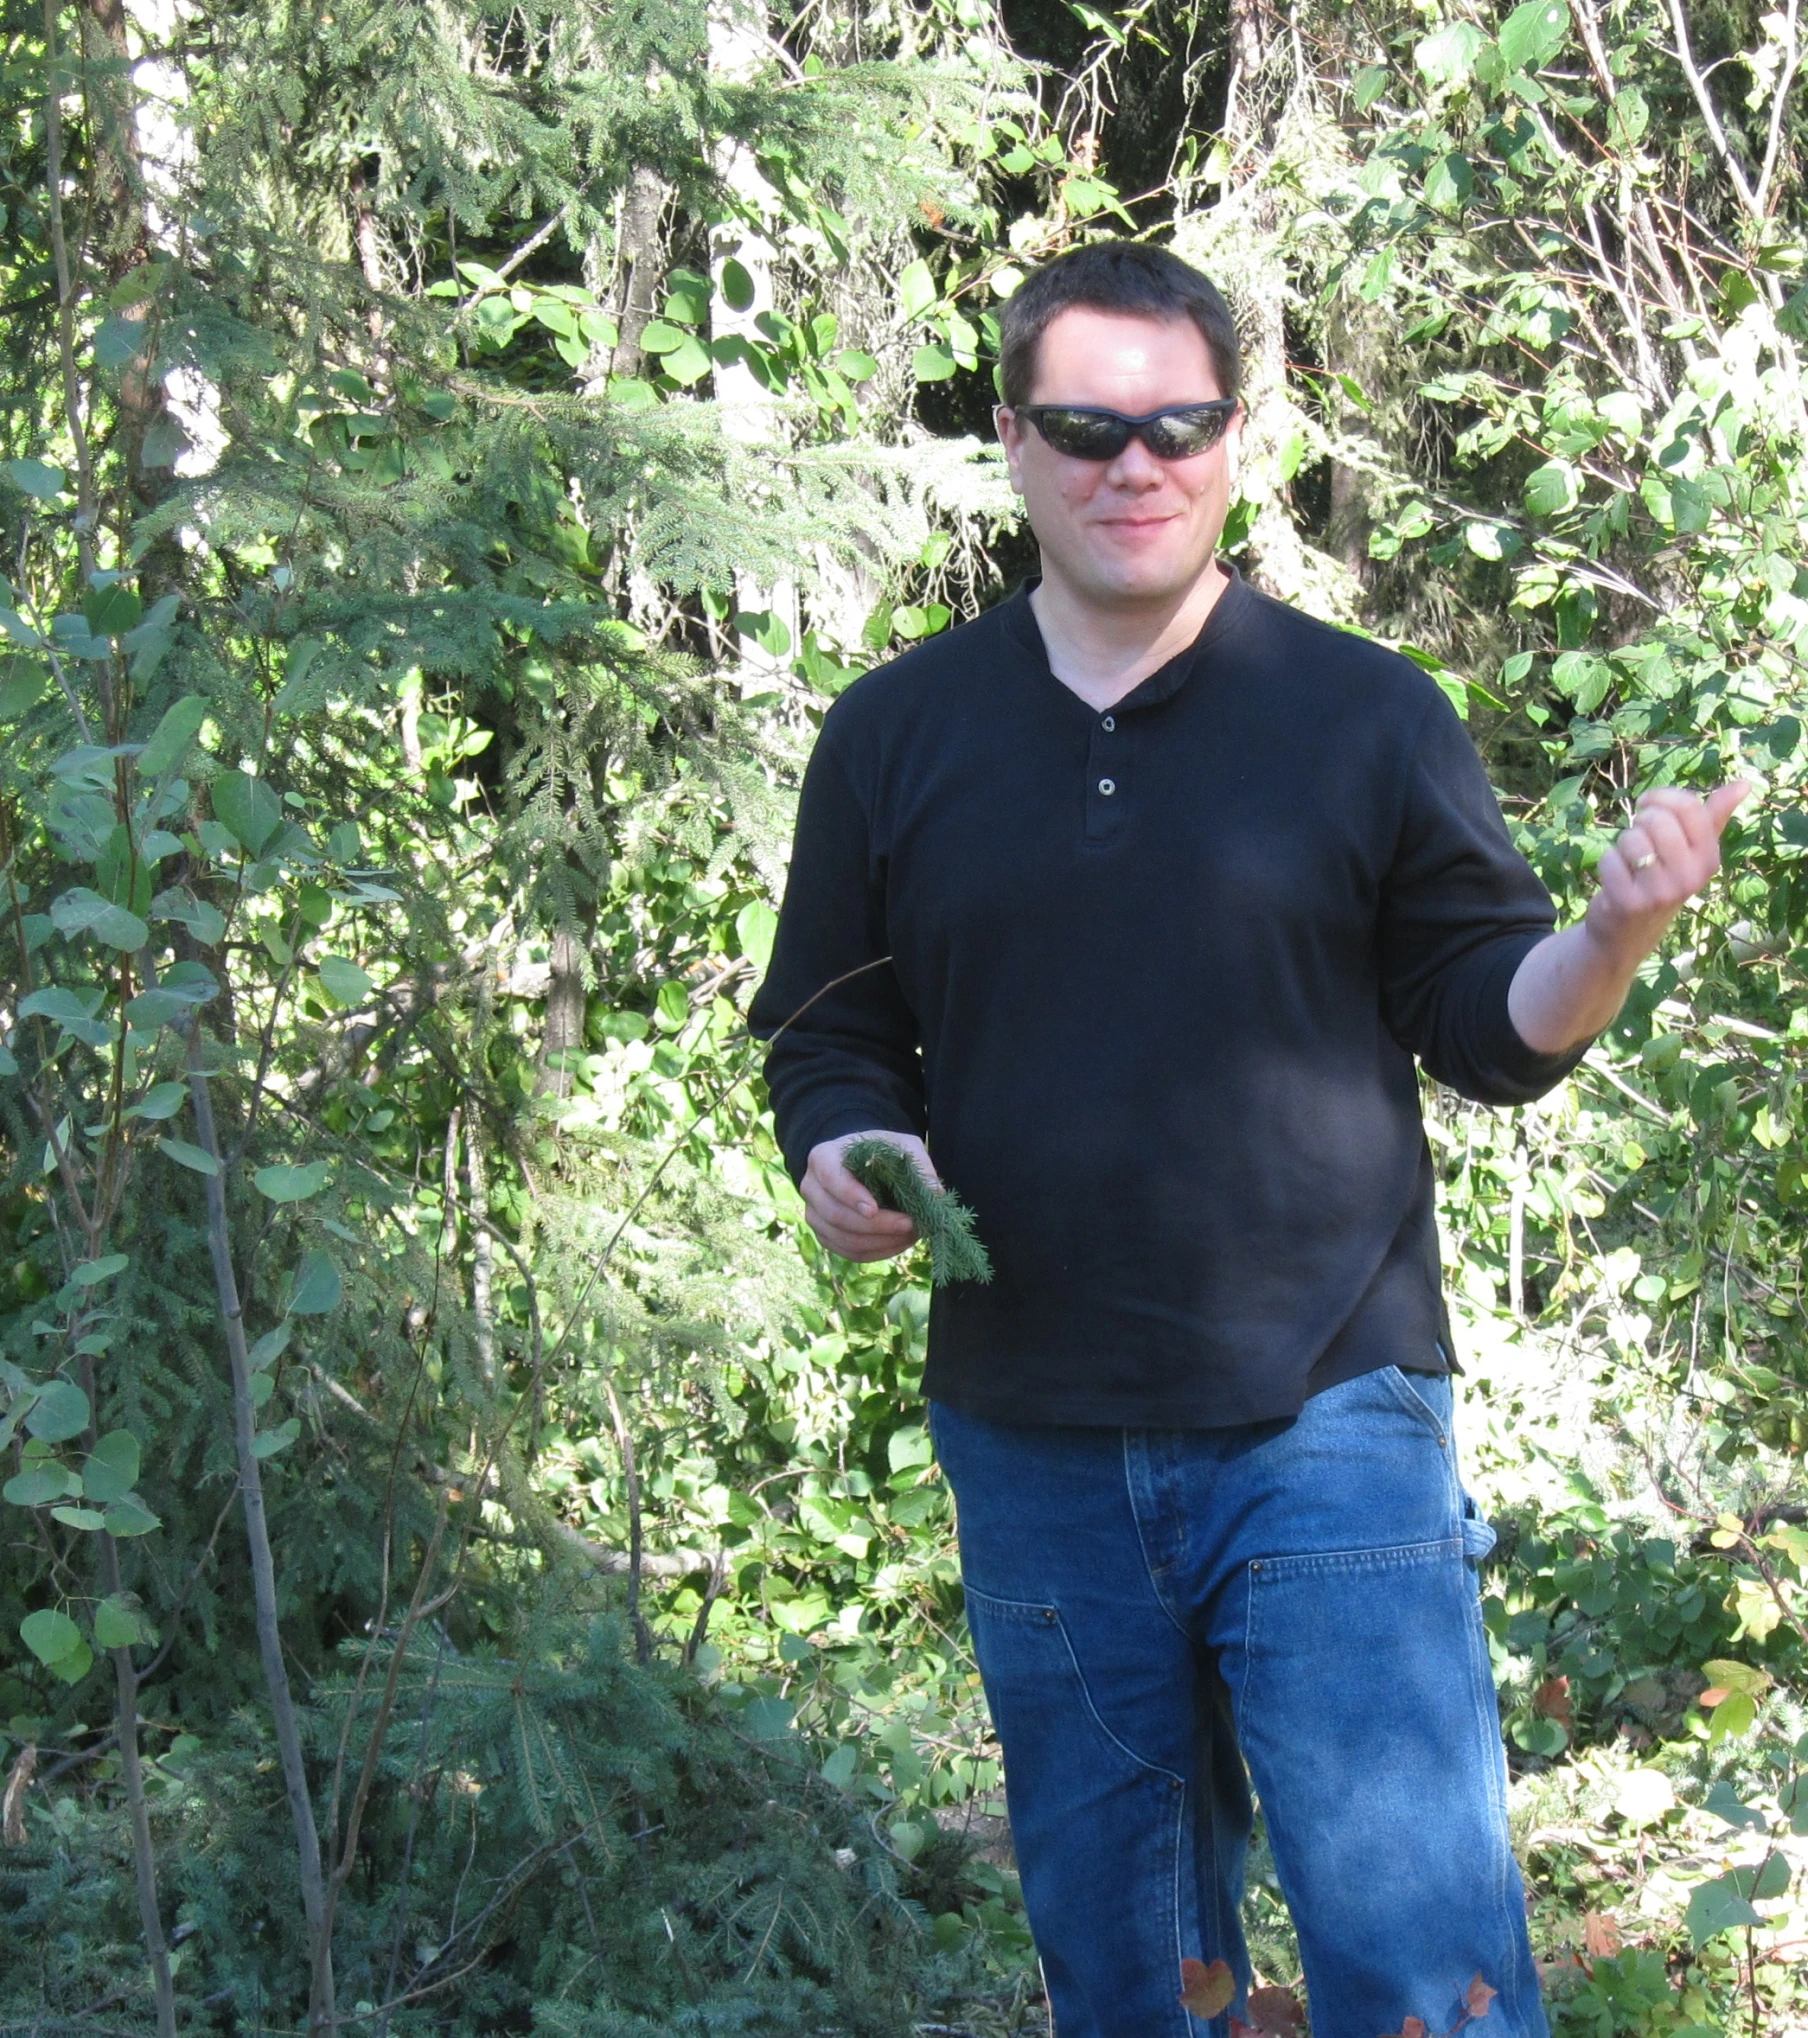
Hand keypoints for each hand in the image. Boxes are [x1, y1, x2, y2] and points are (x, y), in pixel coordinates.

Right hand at [802, 1131, 935, 1262]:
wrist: (861, 1164)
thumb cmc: (880, 1152)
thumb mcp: (901, 1145)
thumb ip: (917, 1163)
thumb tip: (935, 1192)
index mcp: (822, 1157)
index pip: (830, 1179)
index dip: (851, 1196)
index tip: (875, 1210)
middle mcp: (811, 1187)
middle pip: (836, 1215)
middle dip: (876, 1226)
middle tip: (910, 1225)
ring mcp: (815, 1215)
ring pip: (842, 1239)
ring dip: (879, 1242)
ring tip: (911, 1235)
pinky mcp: (826, 1236)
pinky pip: (848, 1253)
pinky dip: (876, 1252)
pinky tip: (899, 1244)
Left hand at [1584, 781, 1750, 964]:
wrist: (1628, 933)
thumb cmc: (1660, 881)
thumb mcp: (1690, 852)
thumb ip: (1713, 817)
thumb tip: (1744, 784)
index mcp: (1709, 860)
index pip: (1689, 807)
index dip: (1661, 797)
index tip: (1648, 805)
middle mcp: (1690, 878)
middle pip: (1657, 820)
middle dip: (1639, 822)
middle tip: (1639, 840)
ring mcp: (1661, 893)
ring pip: (1631, 838)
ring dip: (1622, 845)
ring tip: (1630, 863)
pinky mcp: (1629, 903)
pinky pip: (1610, 859)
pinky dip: (1608, 864)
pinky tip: (1617, 881)